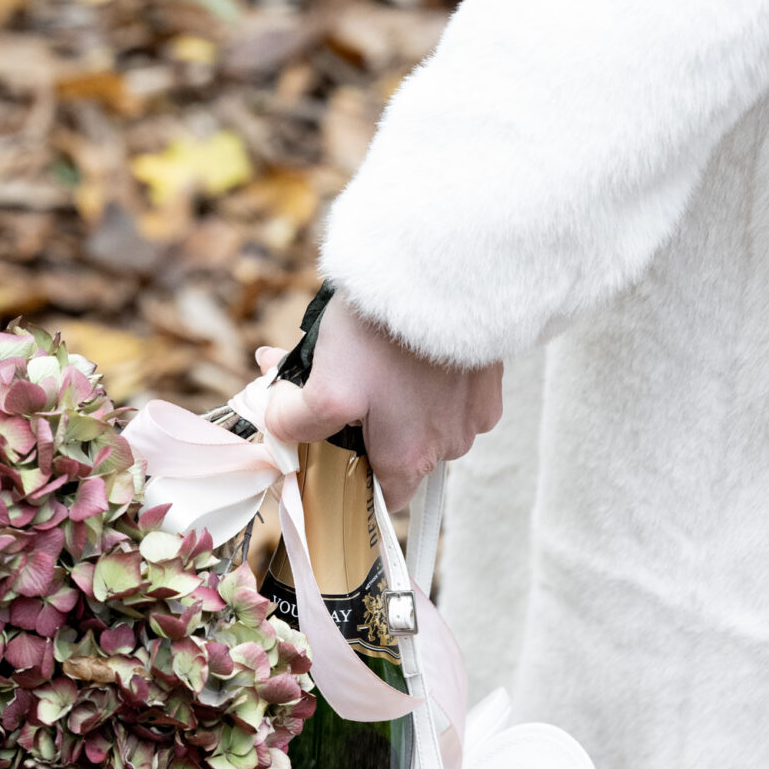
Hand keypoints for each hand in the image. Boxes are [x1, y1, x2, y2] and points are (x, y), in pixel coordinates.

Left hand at [257, 291, 502, 510]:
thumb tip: (280, 425)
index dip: (347, 473)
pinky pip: (451, 391)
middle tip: (332, 378)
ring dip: (394, 395)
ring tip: (370, 351)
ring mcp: (474, 412)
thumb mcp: (326, 385)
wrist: (446, 272)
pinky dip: (428, 374)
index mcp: (410, 460)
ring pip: (424, 419)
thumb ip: (296, 421)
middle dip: (362, 423)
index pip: (379, 496)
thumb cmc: (387, 334)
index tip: (325, 442)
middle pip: (398, 452)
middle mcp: (449, 446)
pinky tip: (408, 344)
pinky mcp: (488, 378)